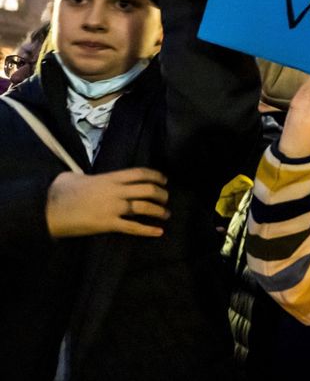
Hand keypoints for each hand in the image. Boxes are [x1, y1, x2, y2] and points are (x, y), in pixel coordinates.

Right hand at [46, 168, 168, 237]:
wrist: (47, 209)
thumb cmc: (60, 191)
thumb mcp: (77, 175)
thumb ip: (90, 175)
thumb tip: (88, 176)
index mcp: (110, 178)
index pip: (140, 173)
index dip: (156, 176)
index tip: (164, 180)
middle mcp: (116, 191)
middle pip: (147, 190)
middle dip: (161, 194)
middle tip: (166, 198)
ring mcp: (113, 208)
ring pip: (144, 208)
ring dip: (159, 211)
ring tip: (166, 214)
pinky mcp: (107, 224)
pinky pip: (132, 227)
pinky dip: (148, 230)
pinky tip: (159, 232)